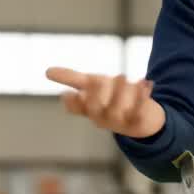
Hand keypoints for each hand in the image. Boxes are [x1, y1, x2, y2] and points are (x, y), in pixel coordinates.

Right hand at [45, 67, 165, 138]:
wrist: (145, 117)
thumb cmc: (114, 98)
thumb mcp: (92, 85)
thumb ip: (72, 79)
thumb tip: (47, 72)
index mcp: (89, 109)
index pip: (75, 108)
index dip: (72, 102)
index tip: (67, 94)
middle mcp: (102, 118)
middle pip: (95, 109)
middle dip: (96, 94)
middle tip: (99, 78)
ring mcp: (120, 121)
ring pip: (117, 111)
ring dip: (120, 92)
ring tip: (124, 76)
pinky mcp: (139, 120)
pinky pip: (139, 111)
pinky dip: (142, 97)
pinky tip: (146, 83)